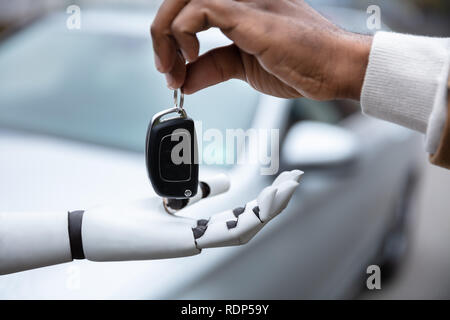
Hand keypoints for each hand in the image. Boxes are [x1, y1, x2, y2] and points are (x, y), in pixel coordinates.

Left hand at [81, 170, 302, 261]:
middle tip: (295, 179)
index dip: (268, 200)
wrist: (100, 231)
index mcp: (204, 228)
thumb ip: (203, 191)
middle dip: (276, 203)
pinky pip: (226, 233)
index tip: (284, 179)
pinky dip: (250, 219)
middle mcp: (206, 239)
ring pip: (246, 230)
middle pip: (252, 223)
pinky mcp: (186, 244)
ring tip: (289, 187)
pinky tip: (264, 201)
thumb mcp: (175, 197)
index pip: (245, 214)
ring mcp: (198, 244)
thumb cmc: (132, 216)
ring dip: (270, 210)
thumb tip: (230, 182)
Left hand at [150, 0, 371, 100]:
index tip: (171, 68)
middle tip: (166, 68)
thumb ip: (212, 68)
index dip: (171, 35)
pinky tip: (191, 56)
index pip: (190, 7)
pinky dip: (183, 32)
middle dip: (161, 32)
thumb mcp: (243, 68)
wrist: (336, 69)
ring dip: (165, 33)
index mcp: (238, 7)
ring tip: (173, 67)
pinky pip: (201, 8)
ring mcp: (245, 1)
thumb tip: (185, 80)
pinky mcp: (249, 15)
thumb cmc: (303, 64)